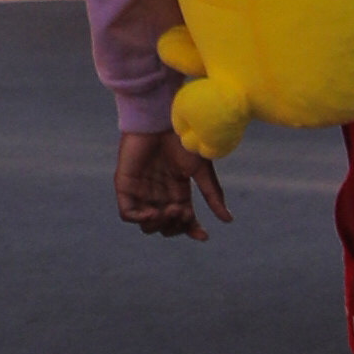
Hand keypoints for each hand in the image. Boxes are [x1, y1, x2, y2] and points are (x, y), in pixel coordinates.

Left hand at [114, 125, 226, 240]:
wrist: (160, 119)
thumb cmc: (181, 139)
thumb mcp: (201, 169)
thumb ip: (212, 195)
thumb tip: (228, 220)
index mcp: (177, 193)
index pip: (183, 221)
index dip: (191, 231)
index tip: (203, 235)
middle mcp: (159, 195)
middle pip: (166, 227)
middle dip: (177, 226)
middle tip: (182, 210)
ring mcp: (141, 192)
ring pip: (147, 225)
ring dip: (161, 224)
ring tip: (171, 209)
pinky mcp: (125, 185)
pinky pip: (127, 213)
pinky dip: (140, 219)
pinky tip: (153, 212)